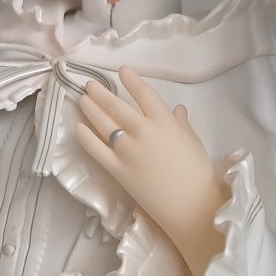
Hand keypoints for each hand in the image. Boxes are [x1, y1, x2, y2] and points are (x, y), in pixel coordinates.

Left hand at [76, 67, 229, 275]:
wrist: (190, 204)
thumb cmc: (197, 172)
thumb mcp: (192, 141)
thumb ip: (181, 123)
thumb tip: (177, 109)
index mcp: (164, 121)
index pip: (143, 93)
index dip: (131, 80)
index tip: (121, 71)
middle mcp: (142, 131)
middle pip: (116, 106)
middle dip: (101, 93)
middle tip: (90, 85)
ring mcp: (127, 150)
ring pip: (104, 124)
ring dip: (91, 109)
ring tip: (82, 99)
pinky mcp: (118, 169)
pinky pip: (97, 150)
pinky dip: (85, 137)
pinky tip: (78, 127)